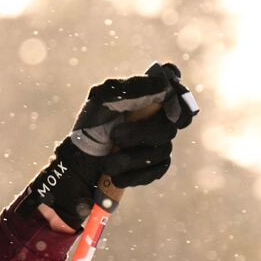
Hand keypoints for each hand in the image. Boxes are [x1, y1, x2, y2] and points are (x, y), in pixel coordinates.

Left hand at [16, 62, 196, 230]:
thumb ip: (130, 88)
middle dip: (140, 133)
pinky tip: (116, 176)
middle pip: (169, 126)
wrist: (81, 155)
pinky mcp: (157, 165)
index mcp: (151, 97)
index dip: (179, 99)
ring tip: (106, 162)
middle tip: (115, 136)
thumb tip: (162, 84)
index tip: (166, 106)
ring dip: (130, 158)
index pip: (178, 95)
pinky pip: (157, 170)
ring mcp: (160, 142)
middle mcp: (161, 119)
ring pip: (162, 151)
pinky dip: (135, 174)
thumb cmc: (93, 119)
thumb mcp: (102, 95)